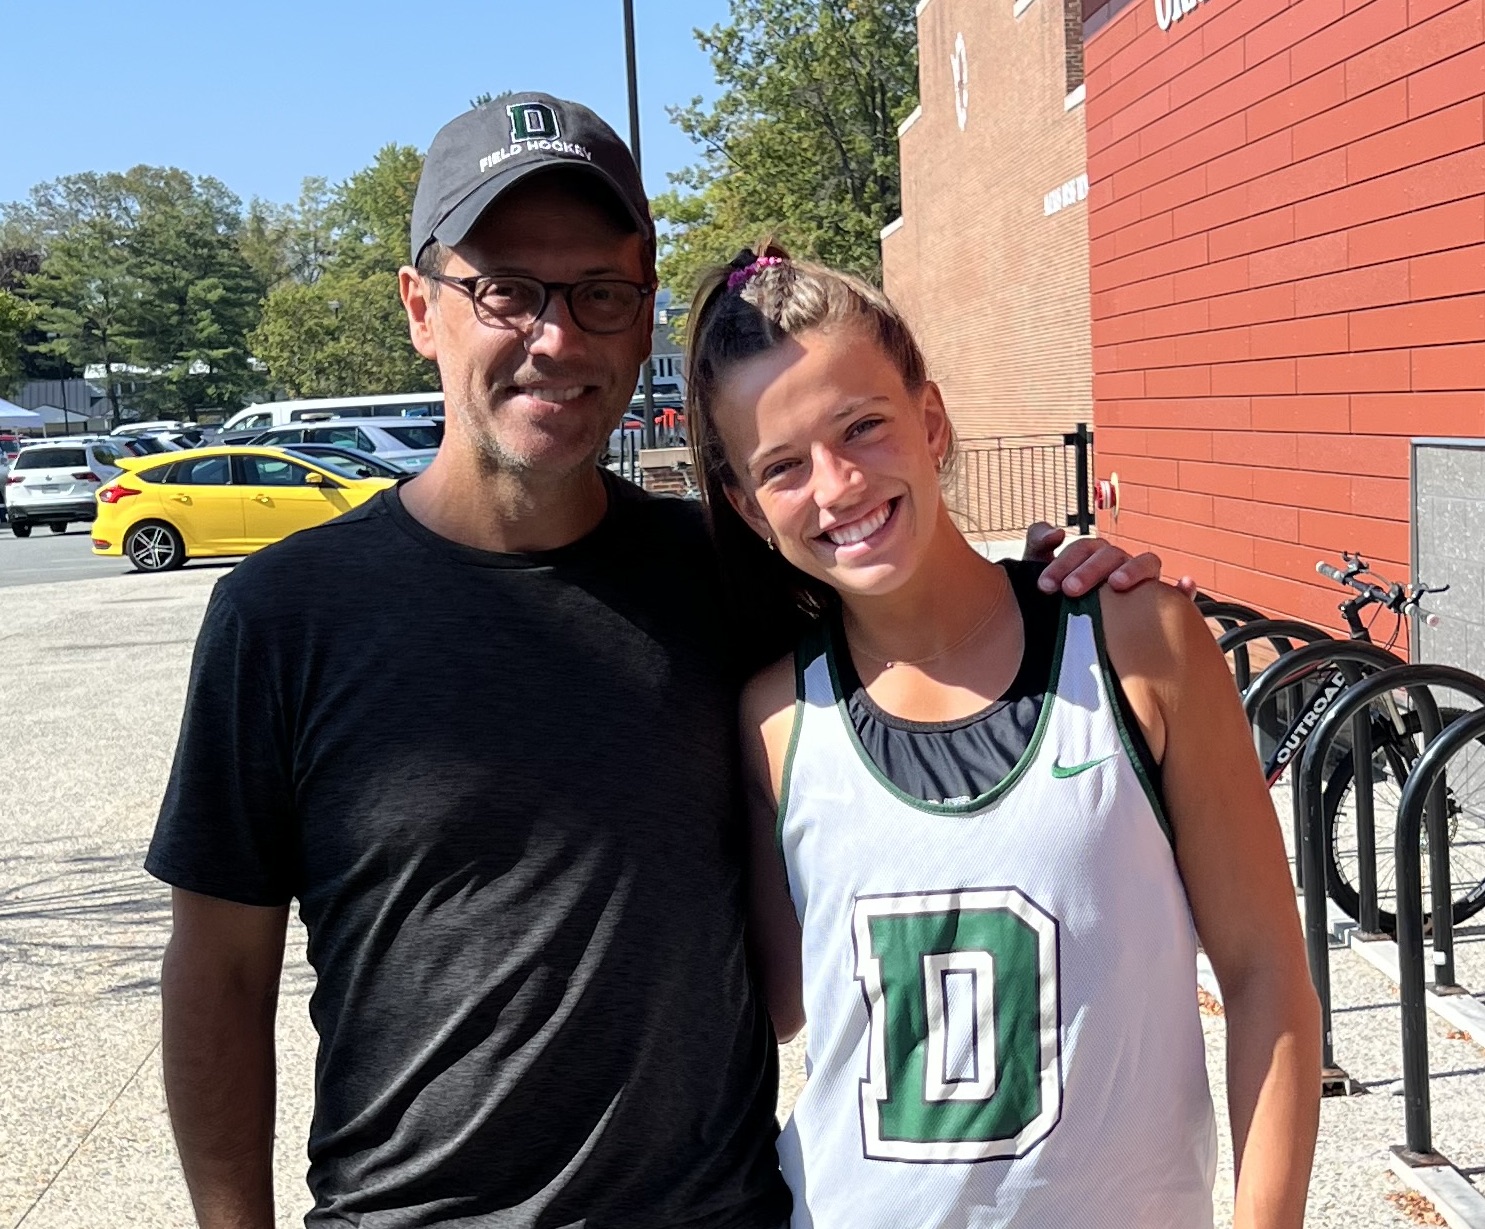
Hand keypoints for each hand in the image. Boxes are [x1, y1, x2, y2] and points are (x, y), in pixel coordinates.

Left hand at [1024, 522, 1196, 598]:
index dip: (1065, 562)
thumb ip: (1038, 546)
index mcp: (1093, 556)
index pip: (1085, 548)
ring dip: (1134, 570)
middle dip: (1091, 570)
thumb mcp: (1040, 572)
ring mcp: (1142, 582)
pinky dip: (1183, 589)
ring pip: (1148, 564)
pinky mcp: (1161, 605)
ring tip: (1117, 584)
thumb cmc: (1058, 600)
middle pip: (1113, 555)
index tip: (1046, 586)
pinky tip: (1183, 587)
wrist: (1065, 640)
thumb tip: (1057, 532)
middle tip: (1071, 590)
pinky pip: (1178, 595)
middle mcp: (1119, 565)